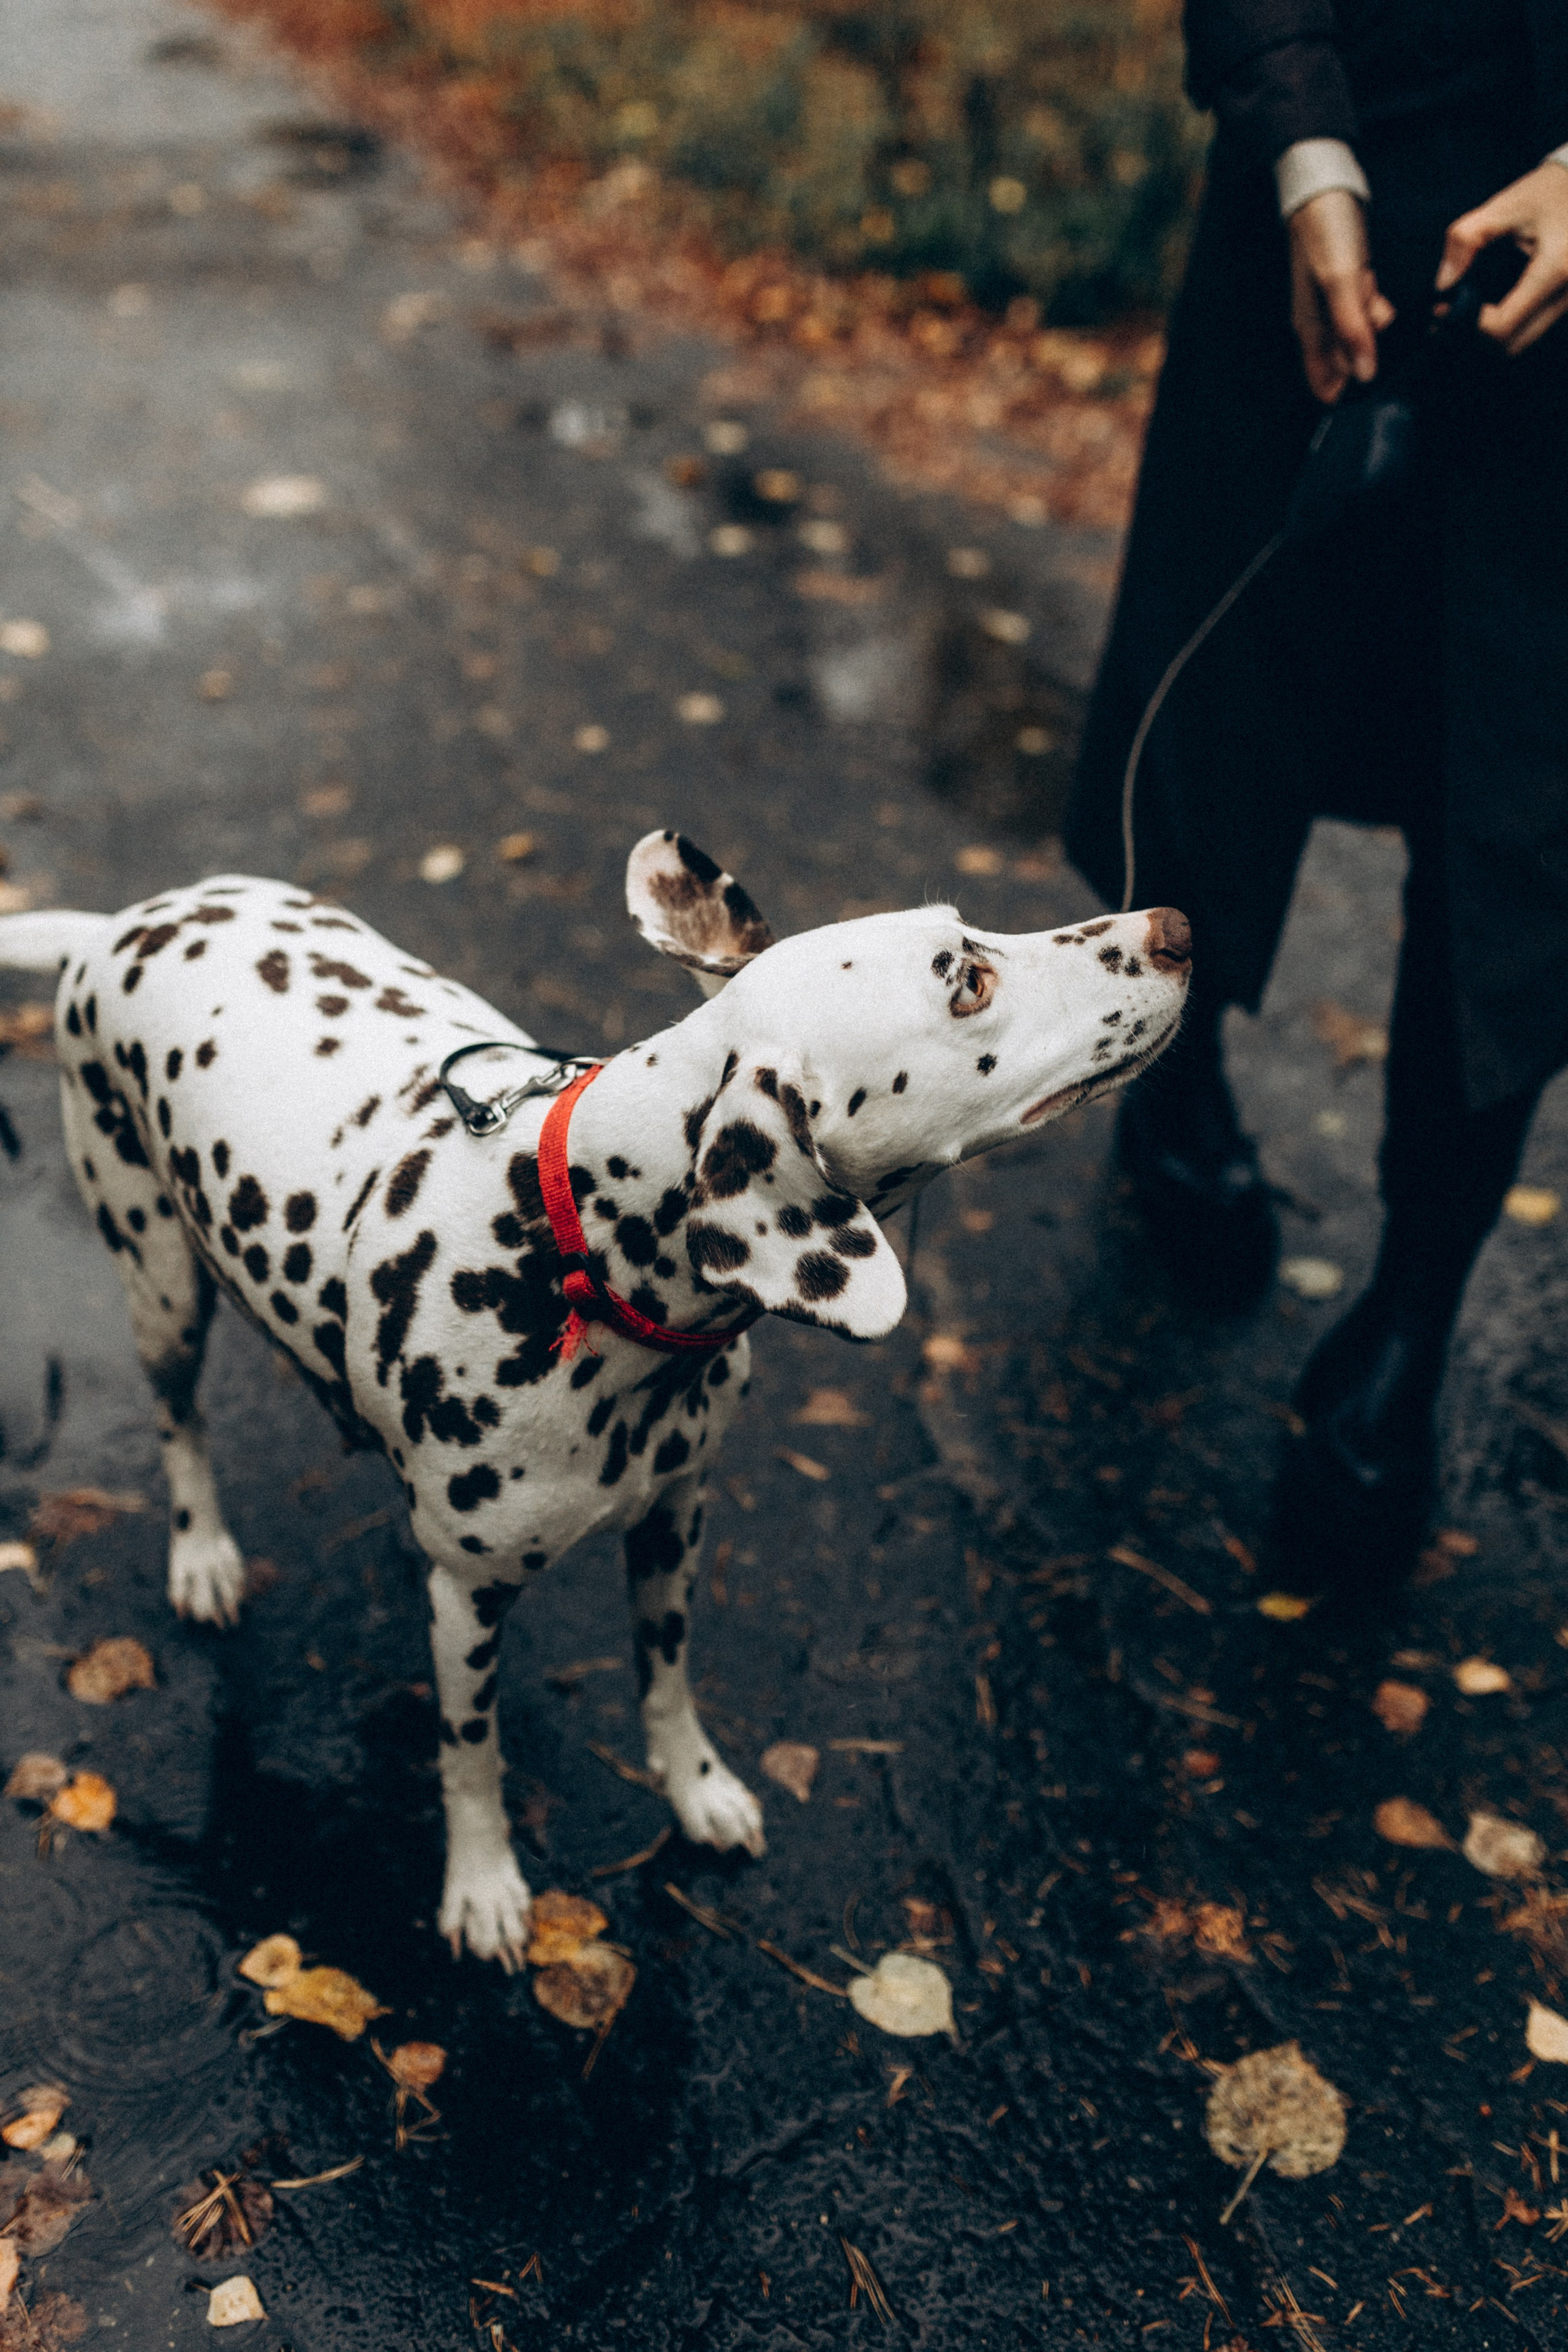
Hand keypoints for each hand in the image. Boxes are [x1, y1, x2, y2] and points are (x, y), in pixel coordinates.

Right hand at [1289, 188, 1395, 402]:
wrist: (1325, 183)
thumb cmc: (1325, 232)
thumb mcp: (1340, 282)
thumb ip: (1352, 329)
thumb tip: (1365, 377)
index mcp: (1309, 329)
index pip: (1323, 384)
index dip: (1347, 394)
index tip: (1376, 389)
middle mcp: (1319, 323)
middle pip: (1347, 361)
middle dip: (1370, 354)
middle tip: (1387, 332)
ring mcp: (1334, 304)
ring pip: (1362, 335)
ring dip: (1378, 328)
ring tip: (1386, 303)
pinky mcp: (1349, 285)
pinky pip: (1369, 310)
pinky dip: (1380, 307)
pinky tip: (1385, 293)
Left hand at [1437, 161, 1567, 353]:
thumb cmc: (1548, 191)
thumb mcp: (1504, 205)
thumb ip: (1465, 239)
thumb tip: (1442, 284)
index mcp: (1556, 269)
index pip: (1503, 326)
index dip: (1468, 324)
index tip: (1445, 308)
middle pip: (1513, 345)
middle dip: (1477, 336)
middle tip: (1452, 314)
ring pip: (1524, 341)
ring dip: (1493, 333)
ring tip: (1469, 309)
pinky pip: (1535, 329)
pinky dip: (1510, 325)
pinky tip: (1490, 307)